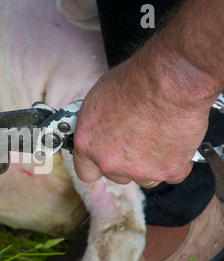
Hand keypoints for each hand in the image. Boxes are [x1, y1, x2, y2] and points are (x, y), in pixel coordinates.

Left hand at [72, 38, 218, 186]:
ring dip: (151, 163)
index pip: (86, 172)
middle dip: (127, 162)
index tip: (107, 158)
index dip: (98, 165)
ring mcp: (139, 170)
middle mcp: (110, 162)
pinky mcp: (168, 170)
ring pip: (145, 177)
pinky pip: (173, 173)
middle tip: (139, 139)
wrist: (170, 80)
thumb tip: (101, 131)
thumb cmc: (135, 81)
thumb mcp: (98, 99)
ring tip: (160, 135)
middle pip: (117, 176)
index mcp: (87, 145)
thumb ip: (97, 127)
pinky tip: (176, 140)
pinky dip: (177, 161)